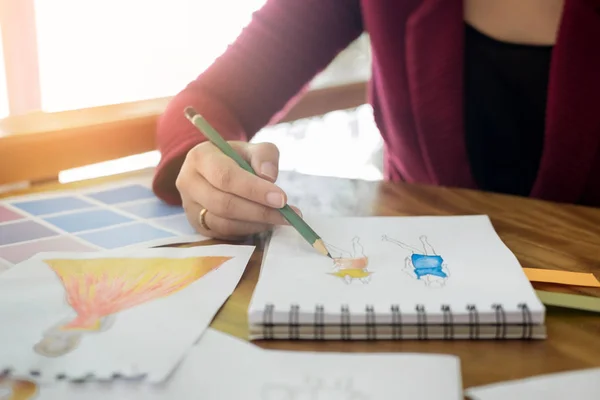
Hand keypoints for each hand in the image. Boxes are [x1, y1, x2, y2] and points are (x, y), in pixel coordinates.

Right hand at [176, 140, 300, 238]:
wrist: (217, 170)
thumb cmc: (237, 158)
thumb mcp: (253, 149)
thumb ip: (264, 156)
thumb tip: (269, 178)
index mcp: (200, 157)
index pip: (226, 177)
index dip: (254, 190)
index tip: (282, 199)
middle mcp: (188, 182)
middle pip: (224, 203)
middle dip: (259, 211)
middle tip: (288, 214)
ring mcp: (190, 207)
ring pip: (223, 222)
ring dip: (256, 223)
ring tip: (281, 219)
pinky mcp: (197, 225)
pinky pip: (224, 233)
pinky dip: (248, 230)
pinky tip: (265, 223)